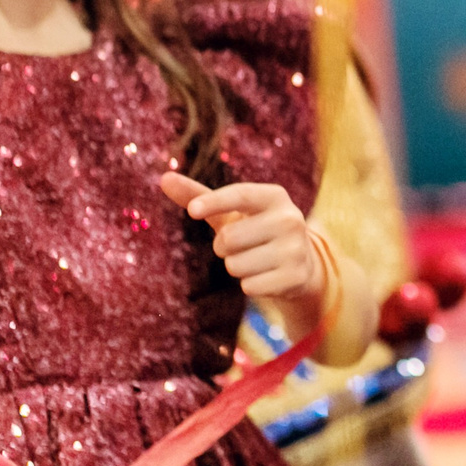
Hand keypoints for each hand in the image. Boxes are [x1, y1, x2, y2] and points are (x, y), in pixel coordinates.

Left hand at [159, 172, 326, 323]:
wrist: (302, 260)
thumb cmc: (255, 229)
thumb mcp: (231, 212)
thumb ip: (198, 196)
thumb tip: (164, 178)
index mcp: (274, 196)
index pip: (241, 195)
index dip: (215, 202)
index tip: (193, 210)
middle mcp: (290, 218)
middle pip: (228, 238)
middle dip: (223, 247)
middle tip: (240, 245)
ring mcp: (296, 248)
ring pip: (236, 265)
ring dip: (236, 267)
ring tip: (255, 260)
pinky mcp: (297, 275)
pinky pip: (250, 287)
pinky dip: (250, 285)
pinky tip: (266, 276)